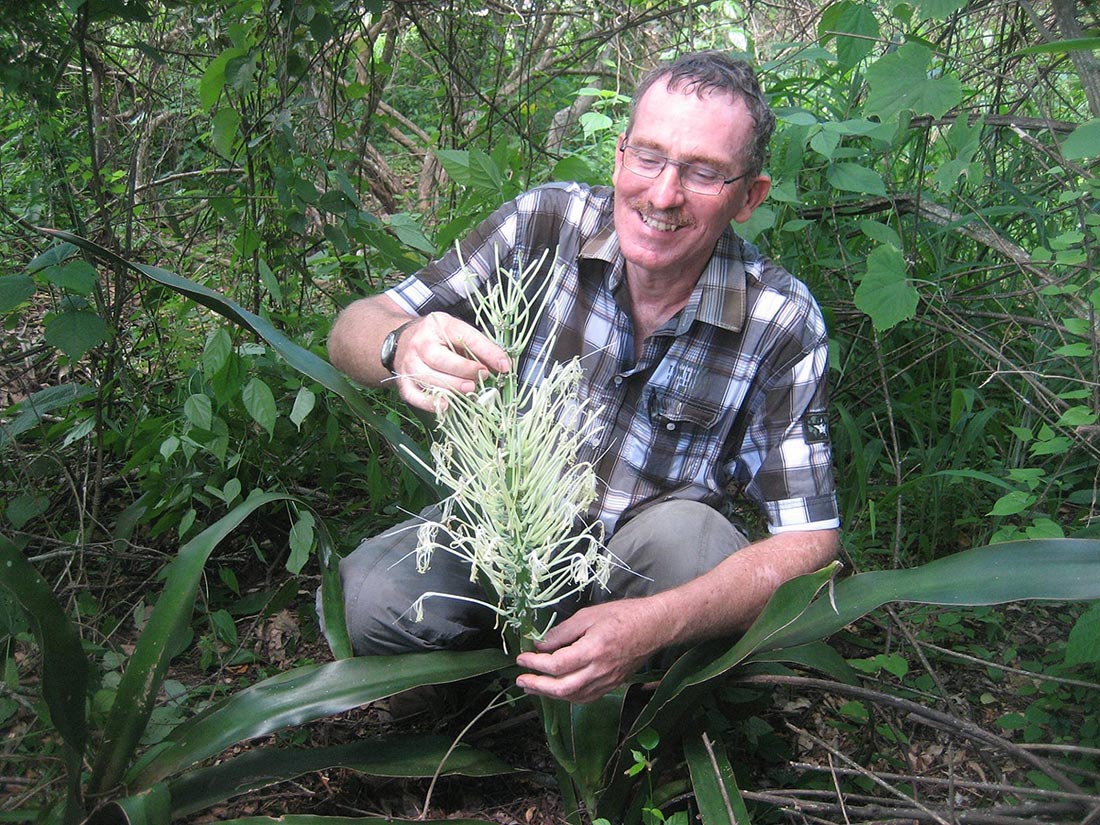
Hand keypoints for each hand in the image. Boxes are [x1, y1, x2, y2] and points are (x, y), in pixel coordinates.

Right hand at [391, 312, 509, 411]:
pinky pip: (413, 395)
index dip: (486, 352)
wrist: (404, 340)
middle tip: (482, 376)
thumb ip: (480, 348)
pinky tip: (446, 405)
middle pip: (439, 359)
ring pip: (427, 378)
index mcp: (439, 325)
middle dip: (464, 370)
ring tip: (470, 389)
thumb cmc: (439, 338)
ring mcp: (409, 363)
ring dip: (451, 387)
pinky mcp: (403, 381)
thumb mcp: (459, 333)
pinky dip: (429, 402)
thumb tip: (504, 365)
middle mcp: (421, 343)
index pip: (464, 337)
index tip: (503, 365)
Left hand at [515, 599, 671, 703]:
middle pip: (562, 688)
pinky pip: (586, 697)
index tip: (521, 658)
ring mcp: (607, 681)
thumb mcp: (589, 615)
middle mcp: (599, 671)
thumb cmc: (623, 615)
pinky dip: (569, 695)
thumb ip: (563, 632)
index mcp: (593, 650)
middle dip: (538, 686)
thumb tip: (541, 644)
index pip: (557, 664)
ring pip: (573, 696)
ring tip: (534, 685)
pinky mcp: (613, 685)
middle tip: (521, 680)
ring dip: (550, 693)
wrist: (655, 627)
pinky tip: (559, 689)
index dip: (535, 663)